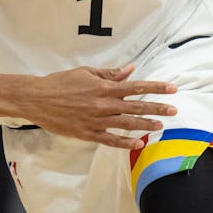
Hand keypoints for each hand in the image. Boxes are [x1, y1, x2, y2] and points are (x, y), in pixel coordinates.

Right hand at [23, 64, 176, 148]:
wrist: (37, 99)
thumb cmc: (60, 83)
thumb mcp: (85, 73)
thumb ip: (109, 74)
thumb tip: (130, 69)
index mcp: (104, 87)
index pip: (136, 87)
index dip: (156, 88)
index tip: (172, 89)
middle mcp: (103, 104)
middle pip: (136, 107)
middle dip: (158, 108)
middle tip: (174, 110)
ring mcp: (96, 121)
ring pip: (127, 124)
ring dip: (146, 125)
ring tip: (161, 125)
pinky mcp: (88, 134)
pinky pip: (111, 140)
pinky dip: (126, 142)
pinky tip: (139, 143)